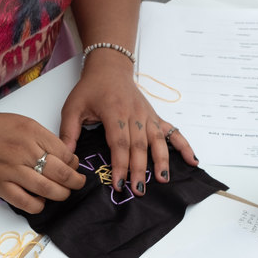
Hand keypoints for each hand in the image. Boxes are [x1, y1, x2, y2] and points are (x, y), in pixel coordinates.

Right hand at [0, 108, 84, 213]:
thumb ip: (38, 137)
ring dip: (60, 195)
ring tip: (62, 194)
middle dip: (74, 182)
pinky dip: (38, 205)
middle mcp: (23, 150)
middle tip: (77, 184)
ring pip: (48, 190)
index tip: (74, 167)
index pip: (64, 152)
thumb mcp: (15, 121)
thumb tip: (60, 156)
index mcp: (30, 130)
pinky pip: (27, 203)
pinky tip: (39, 201)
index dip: (73, 163)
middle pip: (61, 173)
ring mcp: (11, 170)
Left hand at [59, 49, 197, 194]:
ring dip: (162, 160)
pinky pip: (172, 131)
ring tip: (163, 179)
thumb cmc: (90, 88)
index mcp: (114, 112)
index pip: (119, 143)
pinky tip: (192, 160)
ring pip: (157, 140)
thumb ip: (68, 133)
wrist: (109, 67)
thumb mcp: (73, 108)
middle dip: (139, 170)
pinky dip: (184, 145)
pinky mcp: (154, 116)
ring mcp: (147, 115)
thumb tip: (65, 158)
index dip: (120, 165)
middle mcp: (134, 114)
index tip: (118, 183)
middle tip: (138, 190)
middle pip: (140, 146)